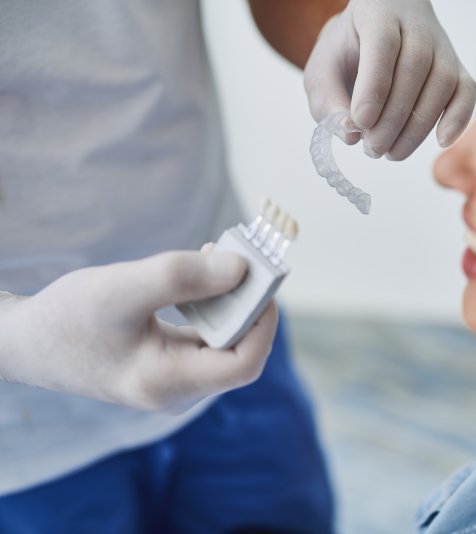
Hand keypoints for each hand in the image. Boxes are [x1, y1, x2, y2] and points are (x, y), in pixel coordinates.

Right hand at [0, 248, 278, 412]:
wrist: (26, 342)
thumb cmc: (67, 318)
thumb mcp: (123, 289)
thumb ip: (182, 277)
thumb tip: (241, 269)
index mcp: (168, 384)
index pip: (243, 363)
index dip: (263, 322)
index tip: (262, 279)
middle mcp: (178, 391)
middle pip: (239, 351)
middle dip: (247, 303)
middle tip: (241, 258)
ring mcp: (174, 381)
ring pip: (225, 342)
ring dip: (231, 301)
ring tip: (217, 257)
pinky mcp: (169, 365)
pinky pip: (207, 337)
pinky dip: (212, 306)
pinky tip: (202, 275)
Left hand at [304, 0, 475, 160]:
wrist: (377, 31)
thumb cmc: (347, 52)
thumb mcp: (322, 70)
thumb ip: (327, 100)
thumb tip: (350, 134)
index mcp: (377, 13)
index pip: (383, 43)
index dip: (373, 87)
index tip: (361, 123)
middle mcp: (416, 25)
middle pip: (414, 67)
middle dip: (392, 118)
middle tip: (372, 149)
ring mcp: (442, 45)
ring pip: (441, 83)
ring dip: (417, 127)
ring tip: (391, 152)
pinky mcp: (457, 67)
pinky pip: (467, 91)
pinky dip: (458, 118)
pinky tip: (440, 141)